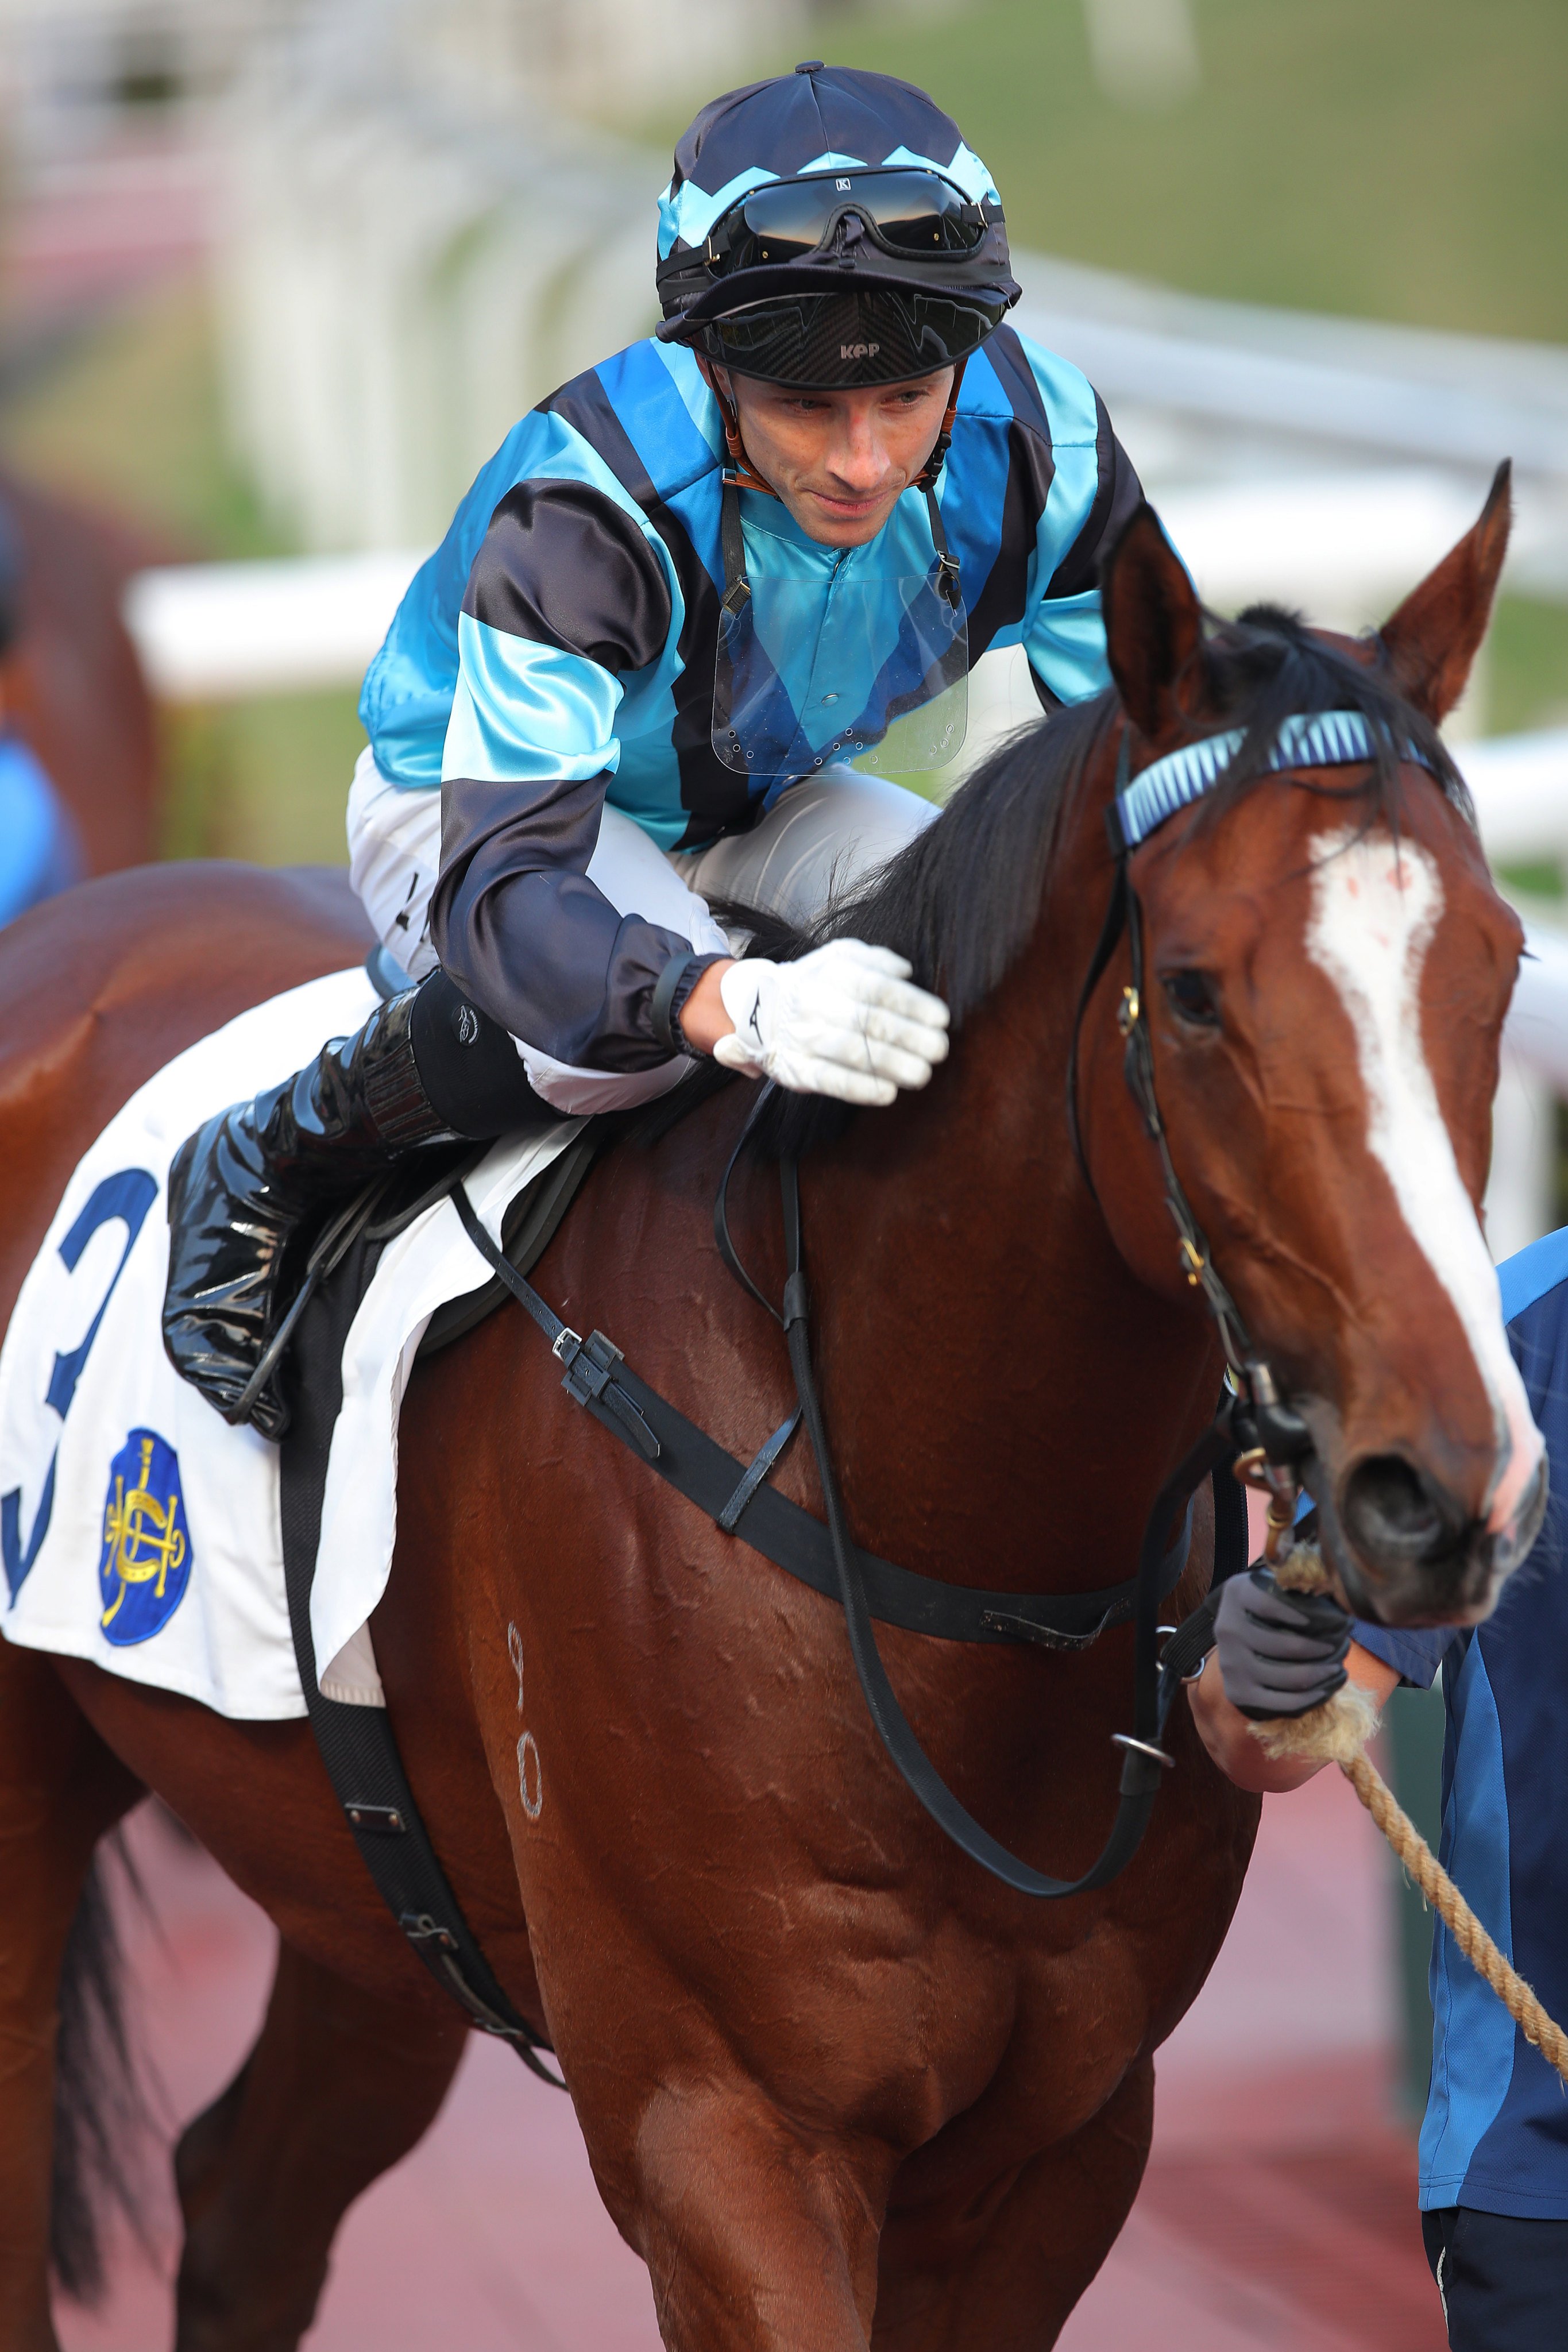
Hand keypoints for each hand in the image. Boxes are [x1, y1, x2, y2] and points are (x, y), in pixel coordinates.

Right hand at [711, 941, 949, 1105]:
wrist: (757, 1009)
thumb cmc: (814, 984)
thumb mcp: (839, 957)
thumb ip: (875, 959)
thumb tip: (906, 970)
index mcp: (831, 972)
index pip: (877, 987)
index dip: (912, 1004)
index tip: (941, 1019)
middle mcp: (815, 1002)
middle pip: (869, 1021)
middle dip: (910, 1037)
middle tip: (939, 1050)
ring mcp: (804, 1037)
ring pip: (851, 1051)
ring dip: (891, 1065)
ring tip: (922, 1074)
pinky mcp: (795, 1069)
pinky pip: (829, 1080)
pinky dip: (860, 1088)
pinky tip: (888, 1093)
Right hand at [1213, 1568, 1351, 1721]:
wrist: (1236, 1632)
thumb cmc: (1267, 1605)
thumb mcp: (1272, 1583)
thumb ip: (1296, 1582)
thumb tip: (1334, 1585)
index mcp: (1237, 1594)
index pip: (1269, 1605)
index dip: (1300, 1614)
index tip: (1330, 1620)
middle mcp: (1227, 1628)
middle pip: (1279, 1645)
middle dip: (1318, 1649)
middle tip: (1342, 1647)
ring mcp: (1230, 1663)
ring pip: (1283, 1676)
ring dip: (1318, 1674)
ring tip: (1337, 1668)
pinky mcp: (1237, 1692)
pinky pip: (1278, 1702)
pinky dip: (1306, 1699)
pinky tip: (1323, 1689)